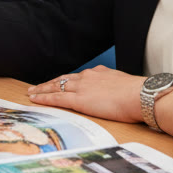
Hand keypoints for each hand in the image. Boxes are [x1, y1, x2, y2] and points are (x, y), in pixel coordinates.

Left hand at [27, 65, 143, 123]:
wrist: (141, 95)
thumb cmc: (139, 94)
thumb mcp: (125, 85)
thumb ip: (115, 87)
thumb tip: (116, 93)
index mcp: (99, 73)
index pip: (77, 77)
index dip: (65, 80)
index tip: (58, 82)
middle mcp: (87, 77)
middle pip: (62, 79)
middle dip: (49, 83)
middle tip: (36, 87)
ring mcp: (82, 87)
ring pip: (56, 87)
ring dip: (42, 90)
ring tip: (31, 93)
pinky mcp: (79, 99)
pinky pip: (56, 98)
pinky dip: (44, 98)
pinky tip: (35, 99)